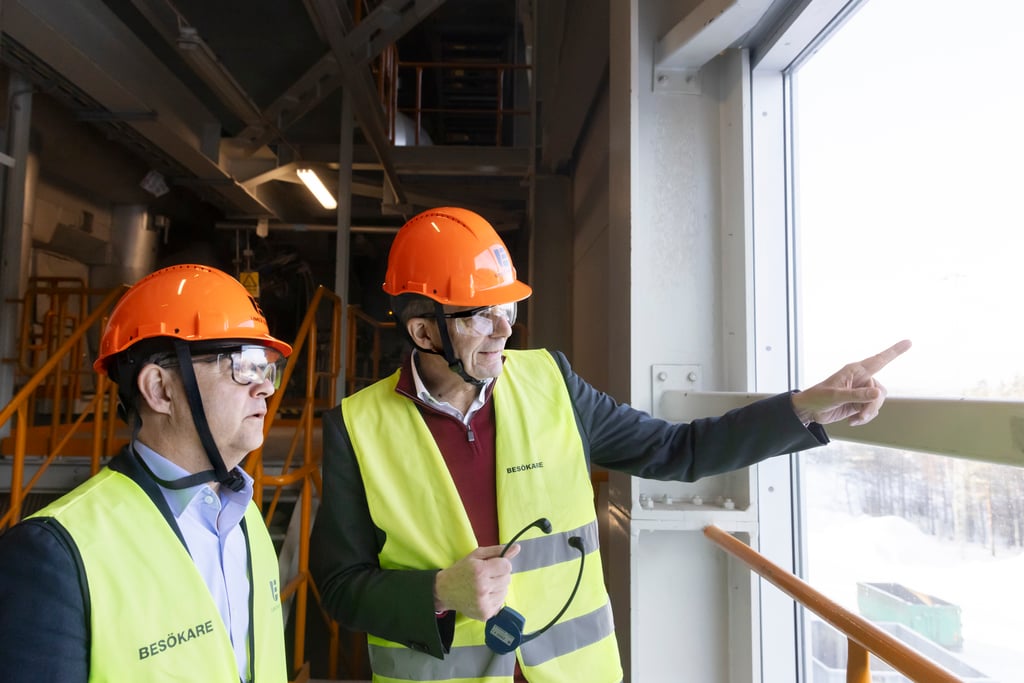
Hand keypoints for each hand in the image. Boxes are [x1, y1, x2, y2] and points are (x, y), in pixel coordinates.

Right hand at [433, 543, 520, 620]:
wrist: (445, 591)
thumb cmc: (461, 570)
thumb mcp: (476, 555)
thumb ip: (497, 551)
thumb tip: (517, 548)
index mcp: (480, 571)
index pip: (507, 566)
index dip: (501, 564)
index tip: (492, 565)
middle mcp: (482, 588)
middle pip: (507, 579)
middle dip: (499, 575)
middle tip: (486, 576)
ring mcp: (484, 603)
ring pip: (505, 591)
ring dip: (498, 587)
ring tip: (484, 586)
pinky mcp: (485, 614)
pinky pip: (501, 603)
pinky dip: (494, 598)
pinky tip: (483, 595)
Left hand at [791, 339, 911, 426]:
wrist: (810, 410)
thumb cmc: (818, 397)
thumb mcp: (836, 396)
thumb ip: (857, 395)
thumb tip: (878, 394)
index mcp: (855, 370)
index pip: (879, 360)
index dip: (894, 351)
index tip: (909, 342)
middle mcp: (861, 379)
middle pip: (880, 391)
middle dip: (873, 404)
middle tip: (861, 414)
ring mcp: (861, 391)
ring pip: (877, 402)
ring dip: (868, 413)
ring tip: (855, 418)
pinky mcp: (859, 402)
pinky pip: (871, 410)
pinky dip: (864, 417)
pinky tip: (852, 420)